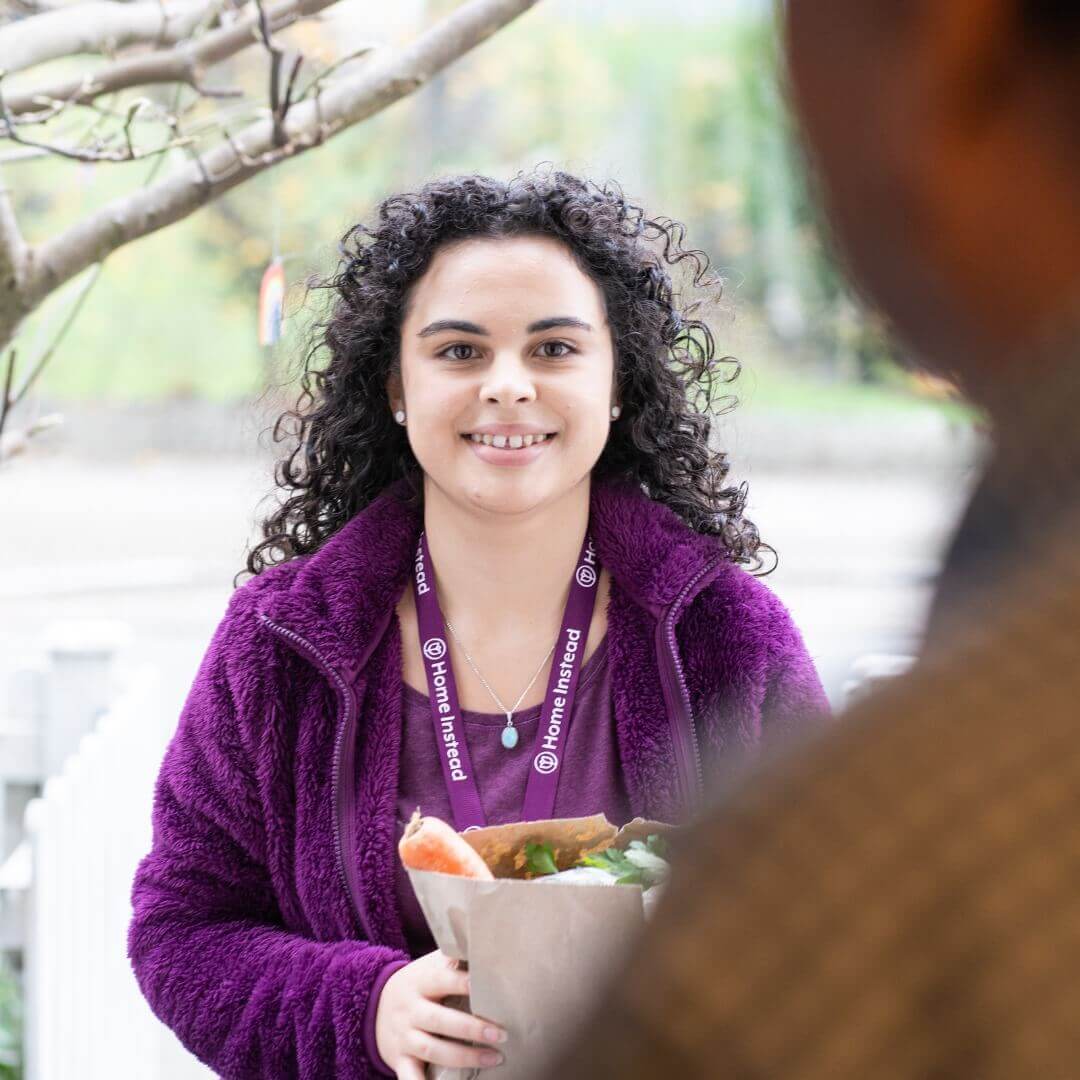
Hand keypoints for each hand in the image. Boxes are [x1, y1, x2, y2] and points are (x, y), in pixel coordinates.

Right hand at [374, 948, 506, 1077]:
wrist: (373, 1006)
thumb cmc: (417, 984)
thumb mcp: (428, 966)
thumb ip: (453, 959)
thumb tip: (486, 947)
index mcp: (420, 982)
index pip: (441, 980)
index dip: (461, 982)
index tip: (485, 986)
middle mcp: (410, 1010)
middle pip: (438, 1019)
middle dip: (470, 1028)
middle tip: (501, 1033)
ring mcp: (403, 1037)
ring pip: (431, 1049)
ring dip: (463, 1056)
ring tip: (494, 1058)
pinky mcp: (399, 1060)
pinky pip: (409, 1077)